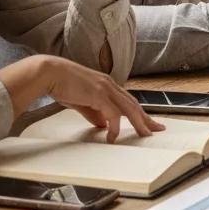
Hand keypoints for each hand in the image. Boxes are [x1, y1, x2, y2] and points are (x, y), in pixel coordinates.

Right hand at [37, 56, 162, 142]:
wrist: (50, 73)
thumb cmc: (63, 85)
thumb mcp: (81, 102)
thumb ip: (94, 113)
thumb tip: (103, 125)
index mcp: (108, 86)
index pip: (129, 101)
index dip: (140, 113)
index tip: (149, 123)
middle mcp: (111, 85)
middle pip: (134, 104)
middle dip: (146, 118)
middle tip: (157, 129)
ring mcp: (106, 88)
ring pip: (128, 108)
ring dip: (138, 122)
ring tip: (144, 135)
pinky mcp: (98, 93)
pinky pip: (112, 112)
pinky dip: (115, 126)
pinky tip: (113, 136)